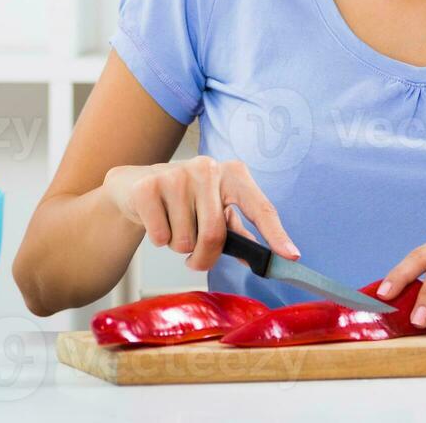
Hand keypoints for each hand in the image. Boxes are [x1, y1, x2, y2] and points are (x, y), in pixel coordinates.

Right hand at [102, 156, 299, 271]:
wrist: (135, 186)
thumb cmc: (185, 202)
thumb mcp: (215, 210)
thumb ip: (239, 233)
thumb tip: (265, 259)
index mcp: (233, 174)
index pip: (260, 207)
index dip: (276, 234)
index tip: (290, 257)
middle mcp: (207, 168)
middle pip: (215, 235)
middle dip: (204, 257)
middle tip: (195, 259)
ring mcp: (176, 174)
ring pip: (185, 240)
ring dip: (179, 247)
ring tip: (173, 227)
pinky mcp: (148, 186)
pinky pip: (160, 236)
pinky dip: (159, 240)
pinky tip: (156, 221)